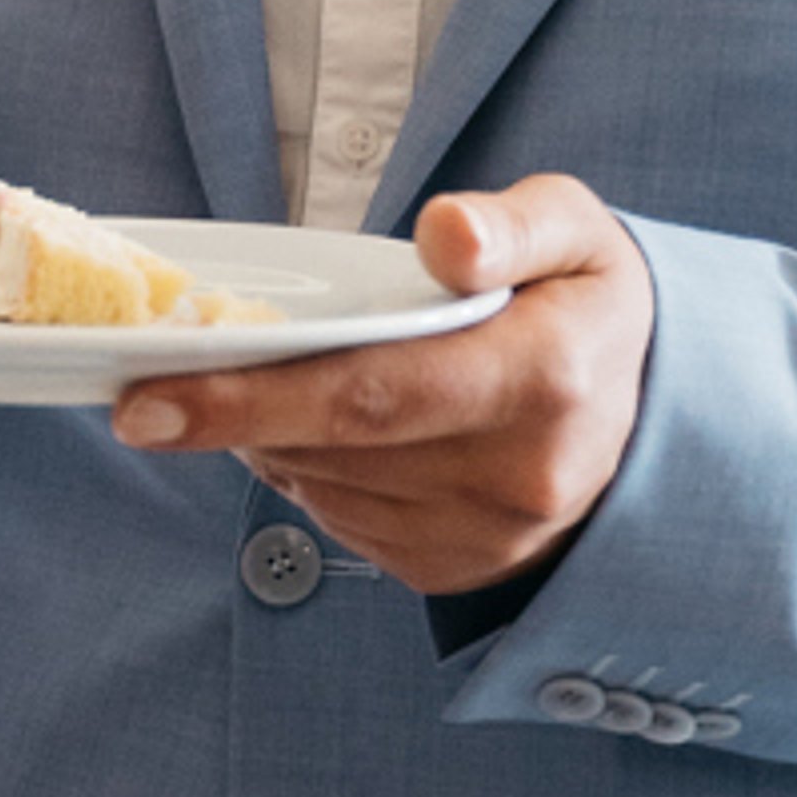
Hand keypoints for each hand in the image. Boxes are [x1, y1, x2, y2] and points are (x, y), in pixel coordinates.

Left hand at [110, 180, 654, 598]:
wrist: (649, 410)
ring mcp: (488, 538)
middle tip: (147, 395)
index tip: (148, 401)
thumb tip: (447, 236)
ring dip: (270, 443)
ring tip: (267, 389)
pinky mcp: (456, 572)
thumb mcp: (575, 230)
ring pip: (325, 489)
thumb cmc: (583, 302)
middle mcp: (519, 477)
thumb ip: (511, 223)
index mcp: (543, 381)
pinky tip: (321, 434)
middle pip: (333, 447)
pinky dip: (310, 476)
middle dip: (231, 418)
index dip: (250, 400)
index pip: (373, 393)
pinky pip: (342, 524)